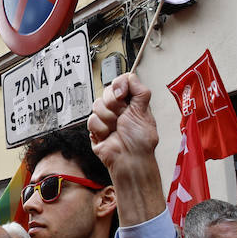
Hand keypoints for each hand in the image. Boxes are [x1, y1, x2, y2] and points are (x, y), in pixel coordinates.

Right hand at [86, 73, 162, 226]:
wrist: (129, 160)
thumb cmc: (141, 141)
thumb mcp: (145, 112)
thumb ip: (140, 91)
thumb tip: (129, 77)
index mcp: (131, 102)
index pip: (120, 82)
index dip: (119, 86)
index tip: (123, 96)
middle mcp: (118, 108)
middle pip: (106, 91)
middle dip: (114, 104)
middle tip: (121, 117)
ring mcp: (105, 118)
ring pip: (97, 105)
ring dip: (108, 118)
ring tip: (116, 129)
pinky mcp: (95, 129)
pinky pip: (91, 119)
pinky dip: (101, 129)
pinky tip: (108, 136)